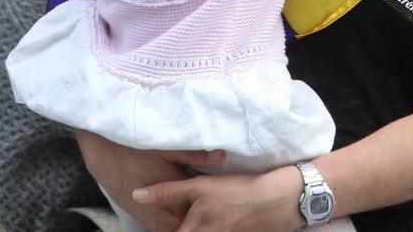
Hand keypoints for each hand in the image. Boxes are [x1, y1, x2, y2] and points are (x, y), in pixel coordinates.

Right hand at [75, 130, 224, 231]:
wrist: (106, 157)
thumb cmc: (137, 150)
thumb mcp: (169, 149)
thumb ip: (197, 155)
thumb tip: (220, 156)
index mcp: (176, 191)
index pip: (200, 208)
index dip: (211, 209)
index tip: (221, 206)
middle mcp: (164, 208)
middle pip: (188, 221)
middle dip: (199, 218)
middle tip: (211, 213)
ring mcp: (152, 215)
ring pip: (173, 227)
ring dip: (182, 222)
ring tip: (194, 218)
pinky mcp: (142, 216)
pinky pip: (159, 228)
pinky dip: (169, 225)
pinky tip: (175, 218)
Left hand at [133, 164, 303, 231]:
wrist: (275, 201)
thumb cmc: (236, 192)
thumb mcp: (200, 186)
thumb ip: (167, 192)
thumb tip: (137, 195)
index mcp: (192, 231)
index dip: (163, 226)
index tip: (165, 221)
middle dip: (181, 225)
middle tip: (184, 217)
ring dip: (195, 226)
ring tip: (204, 216)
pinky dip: (212, 227)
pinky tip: (219, 219)